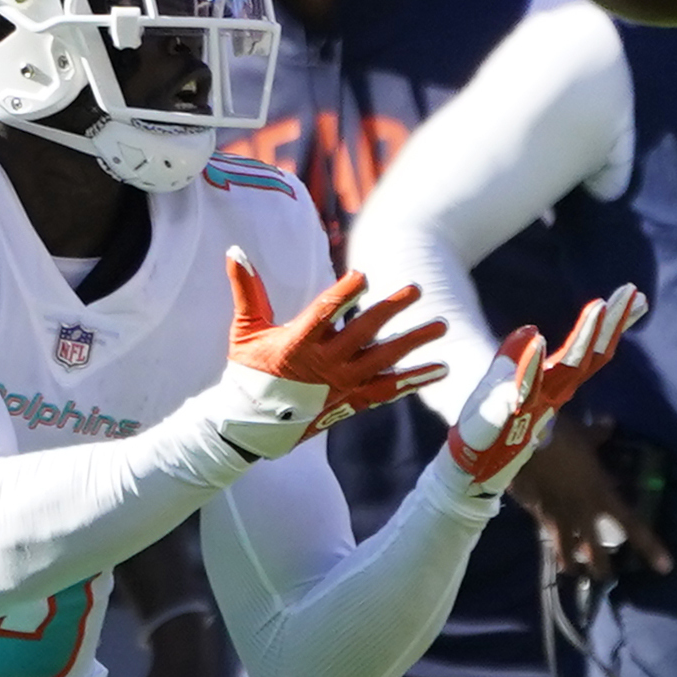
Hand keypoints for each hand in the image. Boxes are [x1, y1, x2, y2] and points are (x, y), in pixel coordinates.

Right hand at [210, 249, 449, 457]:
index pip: (323, 314)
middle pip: (363, 333)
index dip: (344, 295)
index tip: (362, 276)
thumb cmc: (249, 372)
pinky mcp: (353, 399)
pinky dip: (415, 380)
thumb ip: (247, 290)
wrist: (254, 424)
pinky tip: (440, 368)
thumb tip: (235, 252)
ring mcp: (342, 383)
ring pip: (383, 360)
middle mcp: (325, 364)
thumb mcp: (245, 330)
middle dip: (390, 310)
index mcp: (297, 344)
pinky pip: (388, 389)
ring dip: (414, 342)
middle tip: (416, 289)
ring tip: (441, 325)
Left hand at [446, 286, 646, 489]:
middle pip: (589, 355)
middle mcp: (551, 393)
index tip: (637, 297)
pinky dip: (531, 366)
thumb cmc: (488, 427)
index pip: (592, 351)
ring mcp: (531, 404)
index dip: (614, 325)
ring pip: (566, 369)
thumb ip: (519, 360)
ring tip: (598, 306)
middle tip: (630, 293)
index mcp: (554, 384)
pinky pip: (522, 388)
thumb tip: (533, 329)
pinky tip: (539, 340)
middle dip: (609, 324)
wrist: (469, 466)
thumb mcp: (502, 384)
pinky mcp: (504, 415)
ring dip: (583, 338)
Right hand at [508, 422, 670, 586]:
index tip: (665, 568)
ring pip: (566, 552)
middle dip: (601, 568)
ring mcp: (557, 518)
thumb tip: (610, 423)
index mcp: (602, 496)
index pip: (632, 526)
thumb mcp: (583, 435)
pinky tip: (548, 542)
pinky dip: (549, 539)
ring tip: (573, 571)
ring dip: (571, 563)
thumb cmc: (558, 437)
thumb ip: (598, 435)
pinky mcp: (534, 514)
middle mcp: (582, 514)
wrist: (518, 444)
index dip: (650, 547)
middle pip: (596, 553)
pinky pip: (545, 533)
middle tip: (604, 575)